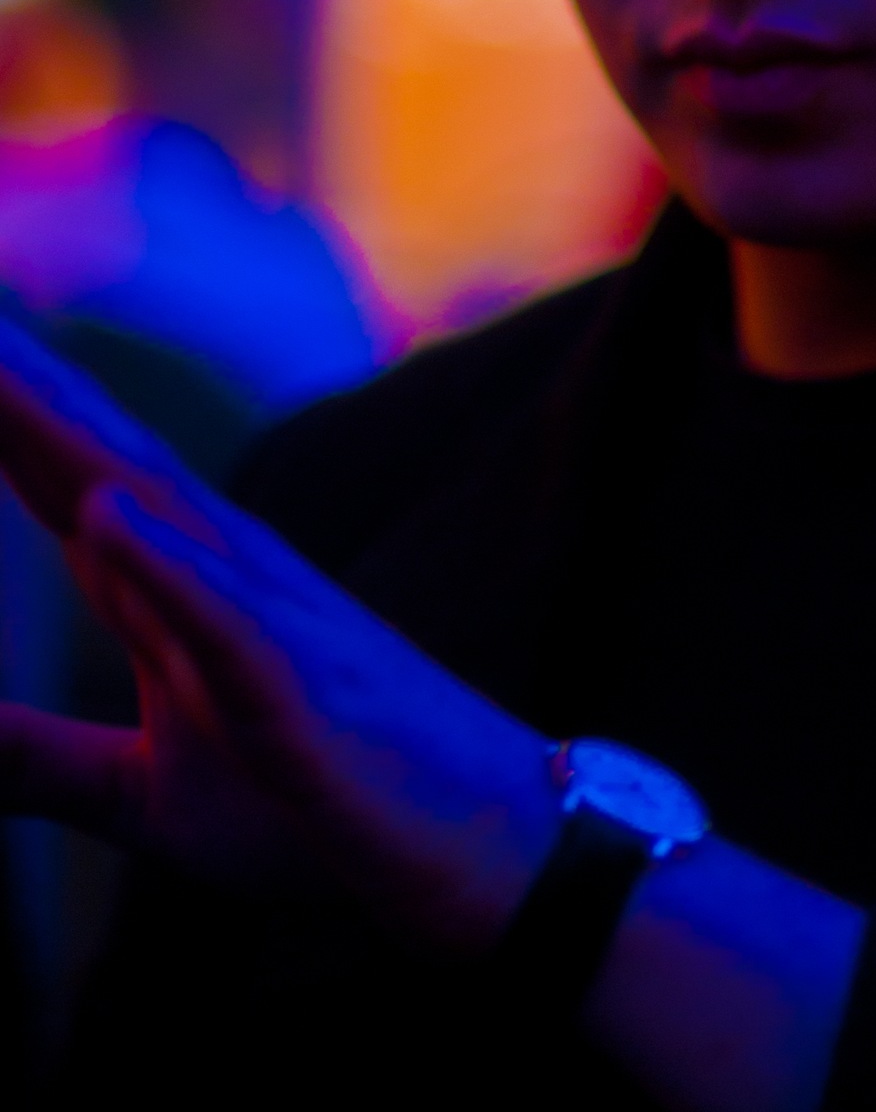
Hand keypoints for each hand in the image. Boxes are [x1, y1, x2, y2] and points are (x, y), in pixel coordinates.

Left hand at [0, 313, 555, 951]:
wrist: (476, 838)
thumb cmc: (318, 806)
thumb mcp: (146, 799)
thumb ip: (39, 763)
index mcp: (181, 590)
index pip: (71, 484)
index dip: (7, 419)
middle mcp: (223, 573)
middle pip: (101, 462)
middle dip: (23, 389)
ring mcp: (265, 618)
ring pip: (156, 505)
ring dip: (73, 435)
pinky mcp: (297, 684)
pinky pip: (222, 614)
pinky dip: (162, 560)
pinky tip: (102, 511)